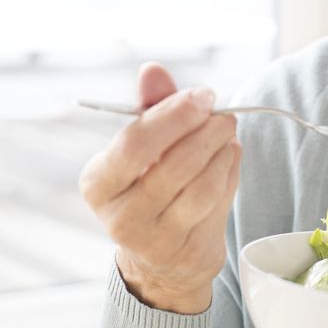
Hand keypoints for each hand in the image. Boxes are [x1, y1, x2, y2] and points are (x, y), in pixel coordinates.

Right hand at [79, 62, 241, 313]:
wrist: (162, 257)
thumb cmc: (150, 185)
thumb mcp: (143, 146)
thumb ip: (150, 106)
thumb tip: (153, 70)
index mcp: (98, 183)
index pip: (134, 144)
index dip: (173, 115)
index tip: (203, 95)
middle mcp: (120, 217)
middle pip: (172, 165)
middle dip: (206, 132)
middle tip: (225, 114)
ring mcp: (155, 242)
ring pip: (200, 186)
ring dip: (222, 152)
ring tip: (227, 134)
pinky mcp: (188, 254)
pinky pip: (218, 204)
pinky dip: (230, 174)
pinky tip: (229, 159)